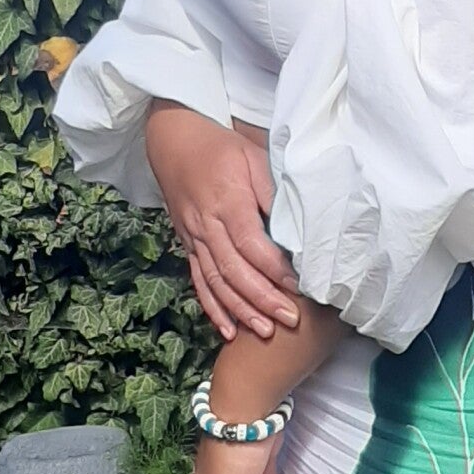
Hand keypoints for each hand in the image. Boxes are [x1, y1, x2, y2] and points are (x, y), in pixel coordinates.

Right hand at [147, 104, 298, 342]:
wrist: (173, 141)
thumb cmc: (220, 147)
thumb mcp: (252, 157)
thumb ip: (271, 191)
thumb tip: (293, 226)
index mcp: (226, 201)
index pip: (251, 244)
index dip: (274, 269)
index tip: (299, 286)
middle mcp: (206, 225)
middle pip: (234, 270)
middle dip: (263, 299)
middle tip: (290, 319)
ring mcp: (194, 238)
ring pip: (216, 282)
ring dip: (240, 310)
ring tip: (265, 332)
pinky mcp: (188, 245)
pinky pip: (199, 282)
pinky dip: (213, 308)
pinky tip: (228, 330)